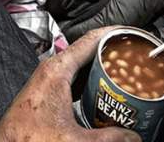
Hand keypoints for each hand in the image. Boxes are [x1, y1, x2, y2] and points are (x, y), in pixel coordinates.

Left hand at [0, 26, 140, 141]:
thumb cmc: (27, 140)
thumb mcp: (76, 140)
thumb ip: (109, 138)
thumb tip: (133, 137)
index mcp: (57, 70)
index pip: (91, 39)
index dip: (116, 34)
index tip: (133, 34)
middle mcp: (50, 71)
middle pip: (88, 52)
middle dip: (113, 54)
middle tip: (136, 58)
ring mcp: (47, 82)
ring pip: (81, 67)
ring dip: (102, 70)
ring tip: (126, 75)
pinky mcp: (46, 95)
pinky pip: (74, 80)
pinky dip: (91, 83)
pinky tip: (104, 96)